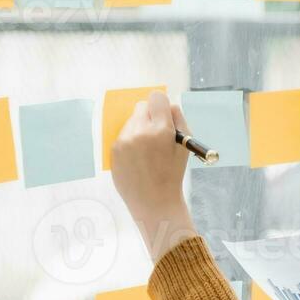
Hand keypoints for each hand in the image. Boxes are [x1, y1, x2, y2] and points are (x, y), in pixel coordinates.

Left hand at [111, 90, 198, 262]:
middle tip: (155, 131)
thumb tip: (167, 104)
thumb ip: (178, 119)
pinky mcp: (114, 150)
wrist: (154, 201)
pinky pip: (123, 135)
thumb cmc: (172, 173)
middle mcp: (140, 132)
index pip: (156, 98)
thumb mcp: (184, 146)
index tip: (162, 114)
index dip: (161, 105)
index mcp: (161, 130)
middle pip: (141, 106)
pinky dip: (130, 142)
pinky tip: (138, 158)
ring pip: (131, 121)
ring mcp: (125, 141)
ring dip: (139, 129)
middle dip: (149, 115)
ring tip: (147, 151)